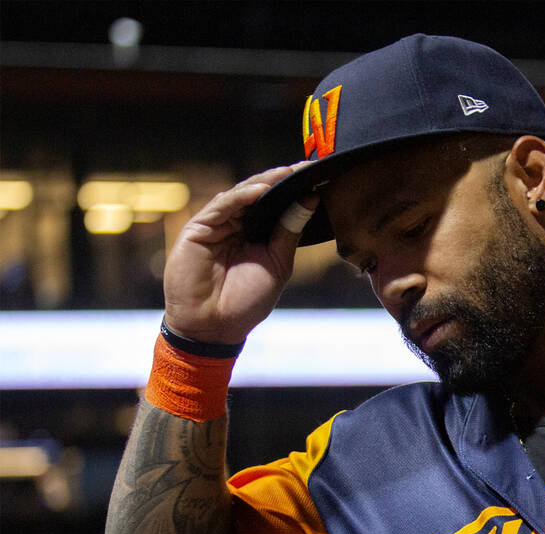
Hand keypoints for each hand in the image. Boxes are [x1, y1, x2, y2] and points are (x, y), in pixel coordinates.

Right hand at [162, 164, 314, 343]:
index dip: (293, 191)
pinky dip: (242, 196)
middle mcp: (236, 226)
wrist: (214, 327)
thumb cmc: (245, 302)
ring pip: (241, 195)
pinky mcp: (199, 228)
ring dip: (264, 183)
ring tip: (288, 173)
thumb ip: (289, 232)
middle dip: (281, 181)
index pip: (276, 206)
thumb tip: (310, 199)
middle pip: (259, 195)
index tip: (318, 177)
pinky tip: (262, 190)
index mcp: (256, 235)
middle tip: (305, 167)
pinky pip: (222, 206)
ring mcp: (217, 225)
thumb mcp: (278, 264)